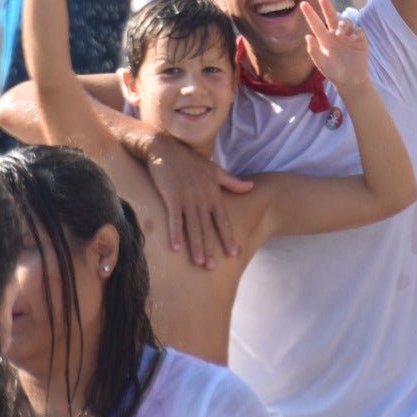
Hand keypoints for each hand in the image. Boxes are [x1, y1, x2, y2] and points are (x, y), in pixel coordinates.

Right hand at [143, 132, 253, 267]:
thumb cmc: (189, 161)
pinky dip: (175, 234)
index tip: (233, 254)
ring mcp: (186, 198)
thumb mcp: (214, 170)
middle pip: (207, 227)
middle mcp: (201, 197)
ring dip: (196, 245)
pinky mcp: (170, 197)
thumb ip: (232, 182)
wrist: (165, 148)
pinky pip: (174, 219)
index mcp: (213, 192)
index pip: (223, 219)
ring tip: (199, 263)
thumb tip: (251, 187)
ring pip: (192, 226)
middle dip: (211, 248)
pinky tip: (176, 249)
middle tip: (213, 268)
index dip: (228, 237)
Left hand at [300, 0, 369, 91]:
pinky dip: (355, 33)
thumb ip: (314, 51)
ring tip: (340, 34)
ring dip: (342, 25)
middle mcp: (335, 35)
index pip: (316, 24)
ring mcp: (348, 36)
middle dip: (327, 7)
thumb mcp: (322, 64)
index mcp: (324, 39)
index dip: (310, 14)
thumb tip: (307, 36)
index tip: (302, 4)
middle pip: (331, 17)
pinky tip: (352, 40)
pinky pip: (358, 30)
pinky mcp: (359, 39)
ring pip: (345, 22)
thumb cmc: (334, 72)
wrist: (350, 81)